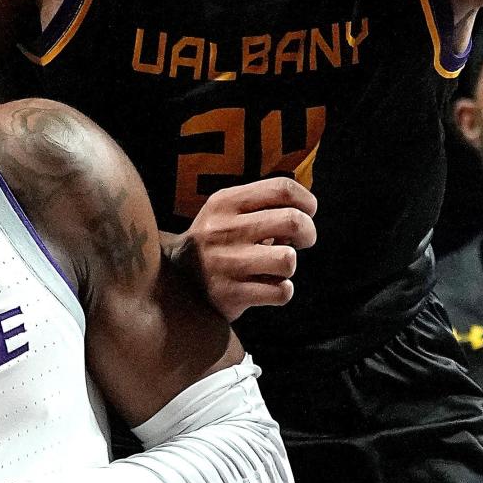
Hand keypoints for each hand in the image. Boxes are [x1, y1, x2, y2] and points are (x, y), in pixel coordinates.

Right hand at [170, 177, 317, 319]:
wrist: (173, 283)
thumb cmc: (215, 244)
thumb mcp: (226, 213)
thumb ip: (261, 205)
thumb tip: (305, 208)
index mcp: (225, 203)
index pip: (281, 188)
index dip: (306, 200)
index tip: (308, 212)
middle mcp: (224, 229)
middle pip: (292, 220)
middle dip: (308, 232)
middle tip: (301, 241)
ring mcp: (227, 263)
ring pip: (288, 259)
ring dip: (289, 264)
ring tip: (276, 266)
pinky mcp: (231, 294)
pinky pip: (280, 291)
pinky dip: (282, 291)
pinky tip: (268, 287)